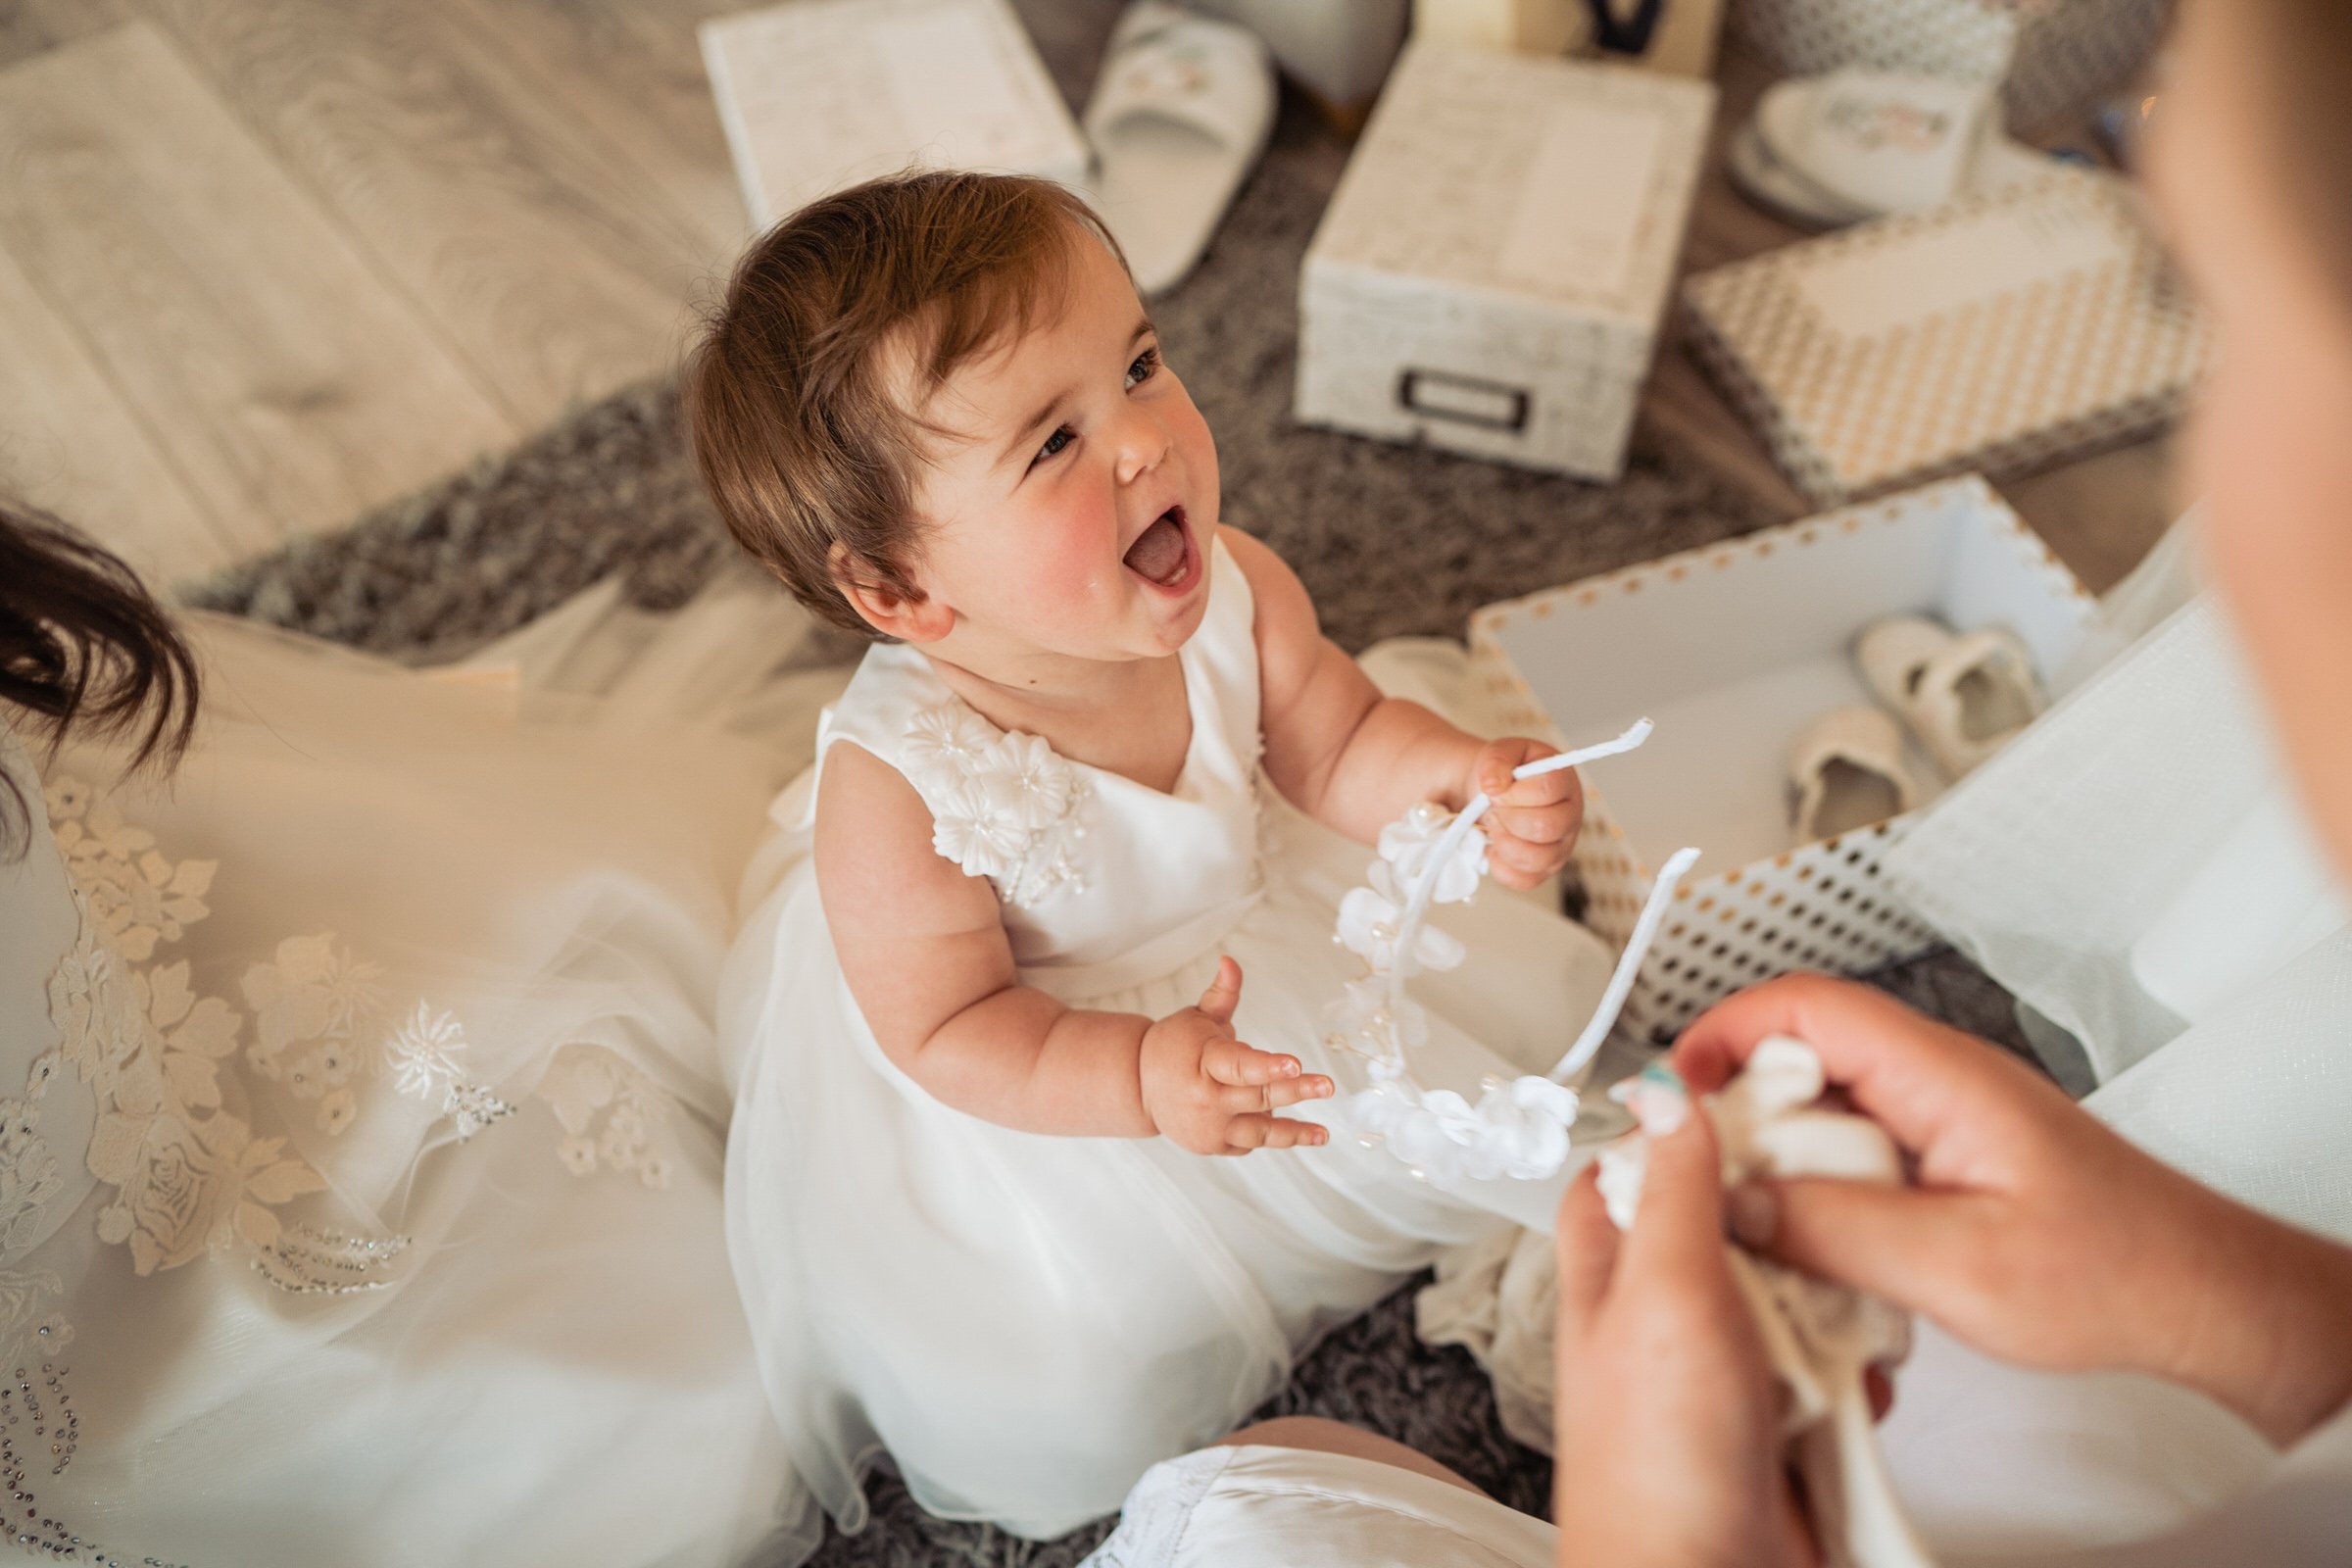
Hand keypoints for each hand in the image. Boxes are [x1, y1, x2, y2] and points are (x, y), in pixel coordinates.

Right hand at [1139, 958, 1332, 1156]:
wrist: (1139, 1087)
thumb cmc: (1174, 1046)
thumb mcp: (1197, 1015)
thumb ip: (1222, 994)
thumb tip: (1230, 960)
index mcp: (1205, 1061)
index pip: (1239, 1065)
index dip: (1268, 1066)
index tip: (1295, 1063)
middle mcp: (1207, 1099)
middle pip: (1258, 1095)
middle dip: (1295, 1090)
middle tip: (1327, 1086)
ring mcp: (1211, 1127)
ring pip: (1259, 1131)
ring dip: (1294, 1132)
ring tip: (1323, 1134)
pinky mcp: (1215, 1146)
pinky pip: (1251, 1141)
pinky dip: (1271, 1134)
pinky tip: (1296, 1131)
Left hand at [1467, 738, 1582, 890]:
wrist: (1493, 794)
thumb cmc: (1503, 775)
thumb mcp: (1498, 754)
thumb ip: (1497, 762)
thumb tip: (1494, 785)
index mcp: (1563, 780)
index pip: (1548, 789)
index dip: (1515, 793)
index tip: (1495, 790)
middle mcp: (1569, 815)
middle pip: (1546, 827)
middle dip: (1508, 820)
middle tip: (1492, 810)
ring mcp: (1561, 846)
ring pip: (1537, 858)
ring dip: (1503, 843)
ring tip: (1493, 827)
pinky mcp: (1545, 870)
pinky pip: (1525, 880)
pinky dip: (1501, 866)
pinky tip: (1494, 847)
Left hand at [1553, 1073, 1816, 1567]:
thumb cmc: (1655, 1469)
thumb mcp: (1666, 1294)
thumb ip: (1675, 1193)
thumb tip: (1665, 1094)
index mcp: (1612, 1269)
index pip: (1636, 1164)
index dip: (1689, 1129)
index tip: (1756, 1103)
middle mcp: (1660, 1315)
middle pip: (1733, 1222)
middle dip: (1790, 1226)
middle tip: (1824, 1220)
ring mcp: (1718, 1371)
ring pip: (1792, 1294)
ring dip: (1831, 1308)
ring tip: (1841, 1321)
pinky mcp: (1773, 1422)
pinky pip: (1829, 1369)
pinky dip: (1852, 1376)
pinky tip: (1854, 1391)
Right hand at [1677, 973, 2351, 1445]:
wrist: (2198, 1297)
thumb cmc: (2114, 1273)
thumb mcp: (1956, 1268)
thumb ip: (1832, 1229)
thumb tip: (1731, 1202)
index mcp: (1940, 1075)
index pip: (1804, 1006)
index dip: (1722, 1034)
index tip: (1672, 1091)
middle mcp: (1935, 1078)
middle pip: (1797, 1052)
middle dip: (1734, 1108)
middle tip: (1702, 1176)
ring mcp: (1938, 1113)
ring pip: (1817, 1104)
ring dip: (1772, 1154)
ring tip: (1751, 1218)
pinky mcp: (1942, 1154)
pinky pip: (1848, 1147)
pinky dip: (1811, 1185)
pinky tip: (1809, 1242)